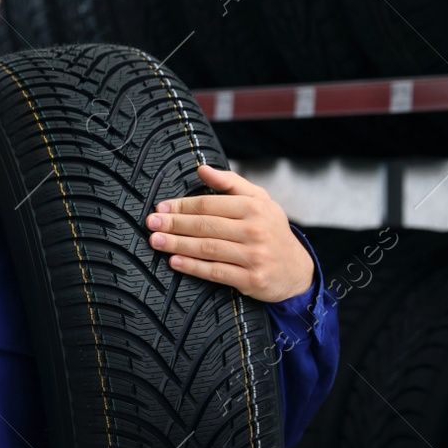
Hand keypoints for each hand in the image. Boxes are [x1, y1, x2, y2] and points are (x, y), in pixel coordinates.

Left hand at [143, 164, 313, 302]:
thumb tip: (202, 169)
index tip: (161, 207)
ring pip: (208, 248)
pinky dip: (193, 267)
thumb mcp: (259, 200)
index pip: (209, 204)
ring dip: (177, 244)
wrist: (297, 270)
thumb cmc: (271, 230)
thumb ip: (230, 183)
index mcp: (254, 207)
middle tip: (151, 223)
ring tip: (156, 241)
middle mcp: (255, 230)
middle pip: (205, 225)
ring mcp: (254, 255)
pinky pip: (216, 272)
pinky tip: (175, 262)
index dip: (182, 205)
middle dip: (174, 224)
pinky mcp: (251, 279)